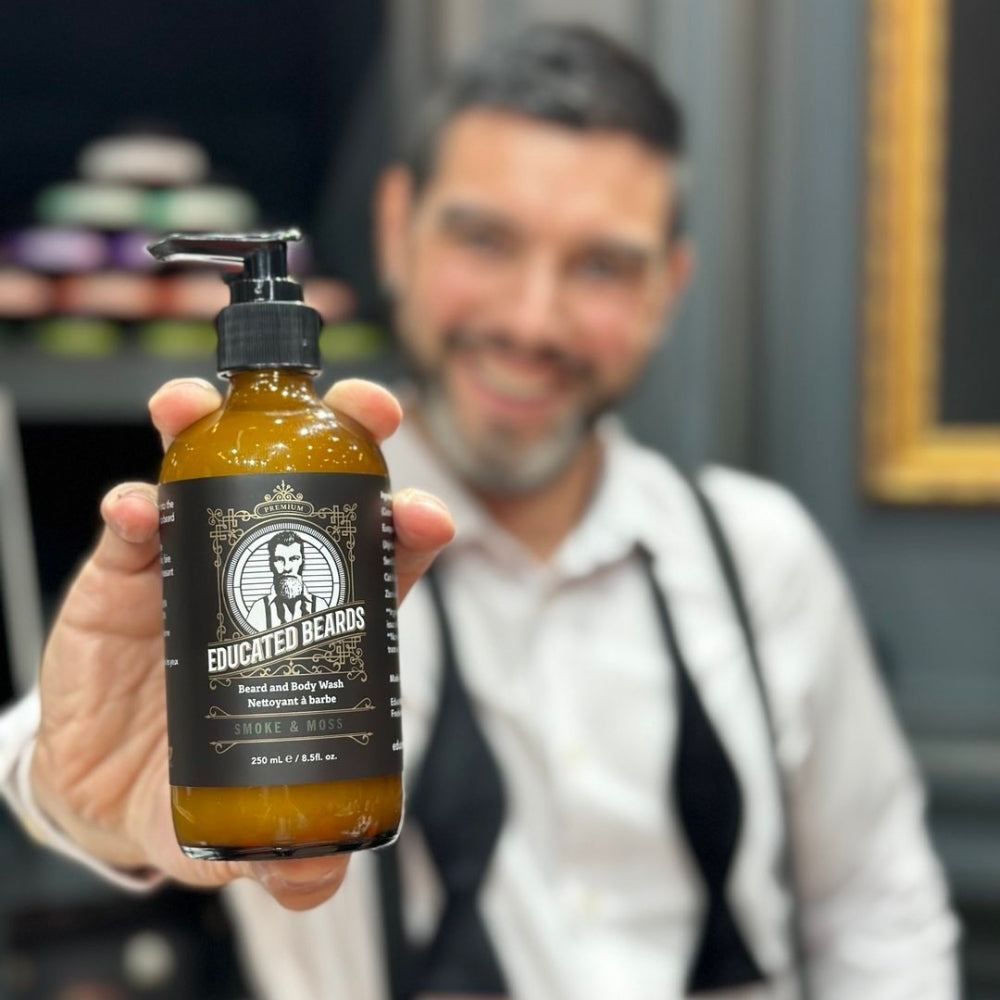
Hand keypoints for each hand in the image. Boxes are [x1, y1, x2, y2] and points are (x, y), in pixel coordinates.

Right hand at [30, 378, 453, 910]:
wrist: (109, 782)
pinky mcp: (129, 572)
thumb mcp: (251, 816)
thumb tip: (310, 876)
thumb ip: (288, 854)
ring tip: (202, 410)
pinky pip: (134, 526)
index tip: (426, 514)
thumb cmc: (203, 778)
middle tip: (363, 411)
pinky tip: (132, 507)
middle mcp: (267, 575)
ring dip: (213, 435)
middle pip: (317, 489)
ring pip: (217, 477)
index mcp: (319, 622)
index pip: (380, 562)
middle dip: (345, 439)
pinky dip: (134, 508)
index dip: (408, 530)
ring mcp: (198, 562)